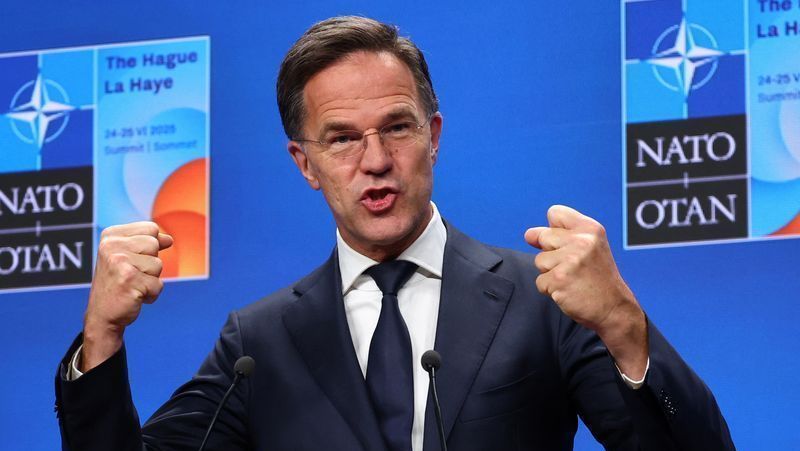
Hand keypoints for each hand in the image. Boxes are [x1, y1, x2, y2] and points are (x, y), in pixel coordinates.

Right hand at [81, 221, 172, 371]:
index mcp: (111, 236)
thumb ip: (148, 243)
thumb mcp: (128, 257)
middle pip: (155, 244)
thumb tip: (169, 239)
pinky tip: (134, 296)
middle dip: (150, 263)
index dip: (151, 247)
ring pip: (158, 265)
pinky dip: (151, 294)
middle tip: (131, 275)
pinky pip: (158, 285)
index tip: (133, 259)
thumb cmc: (118, 284)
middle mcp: (112, 246)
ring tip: (132, 286)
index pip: (151, 229)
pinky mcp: (129, 280)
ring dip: (151, 279)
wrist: (103, 315)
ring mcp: (119, 263)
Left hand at [524, 205, 647, 378]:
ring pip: (539, 261)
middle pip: (542, 237)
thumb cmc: (597, 278)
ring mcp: (570, 260)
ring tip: (572, 279)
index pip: (555, 212)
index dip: (554, 228)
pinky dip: (550, 289)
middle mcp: (581, 241)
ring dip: (551, 273)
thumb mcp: (589, 247)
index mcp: (590, 228)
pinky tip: (569, 290)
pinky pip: (540, 281)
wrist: (614, 308)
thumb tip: (528, 234)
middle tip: (574, 267)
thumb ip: (559, 236)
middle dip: (552, 254)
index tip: (568, 244)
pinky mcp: (559, 279)